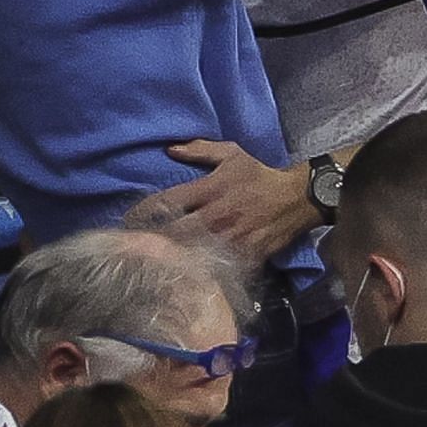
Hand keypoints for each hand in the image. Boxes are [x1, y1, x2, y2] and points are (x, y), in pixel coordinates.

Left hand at [122, 141, 318, 271]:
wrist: (297, 199)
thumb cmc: (259, 176)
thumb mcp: (232, 154)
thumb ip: (200, 150)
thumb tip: (169, 149)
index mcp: (208, 189)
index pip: (165, 201)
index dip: (142, 212)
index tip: (129, 220)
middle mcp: (215, 215)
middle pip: (172, 233)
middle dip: (151, 242)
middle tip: (134, 249)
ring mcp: (229, 238)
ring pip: (191, 253)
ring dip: (171, 259)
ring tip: (153, 265)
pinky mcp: (243, 256)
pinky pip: (216, 268)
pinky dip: (200, 273)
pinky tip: (186, 277)